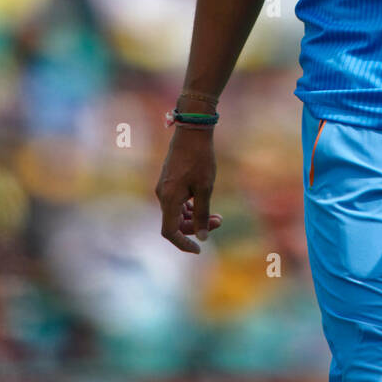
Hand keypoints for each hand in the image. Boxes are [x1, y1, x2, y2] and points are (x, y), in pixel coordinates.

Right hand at [155, 126, 222, 253]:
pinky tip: (204, 204)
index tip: (199, 250)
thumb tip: (202, 237)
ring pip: (177, 212)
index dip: (183, 243)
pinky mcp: (169, 181)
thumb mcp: (205, 188)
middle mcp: (162, 195)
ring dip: (195, 217)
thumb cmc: (200, 159)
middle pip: (175, 223)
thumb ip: (202, 214)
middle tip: (219, 222)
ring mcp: (164, 188)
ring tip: (217, 215)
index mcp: (169, 199)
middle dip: (196, 227)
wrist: (192, 131)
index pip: (170, 232)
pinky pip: (177, 202)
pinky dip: (190, 207)